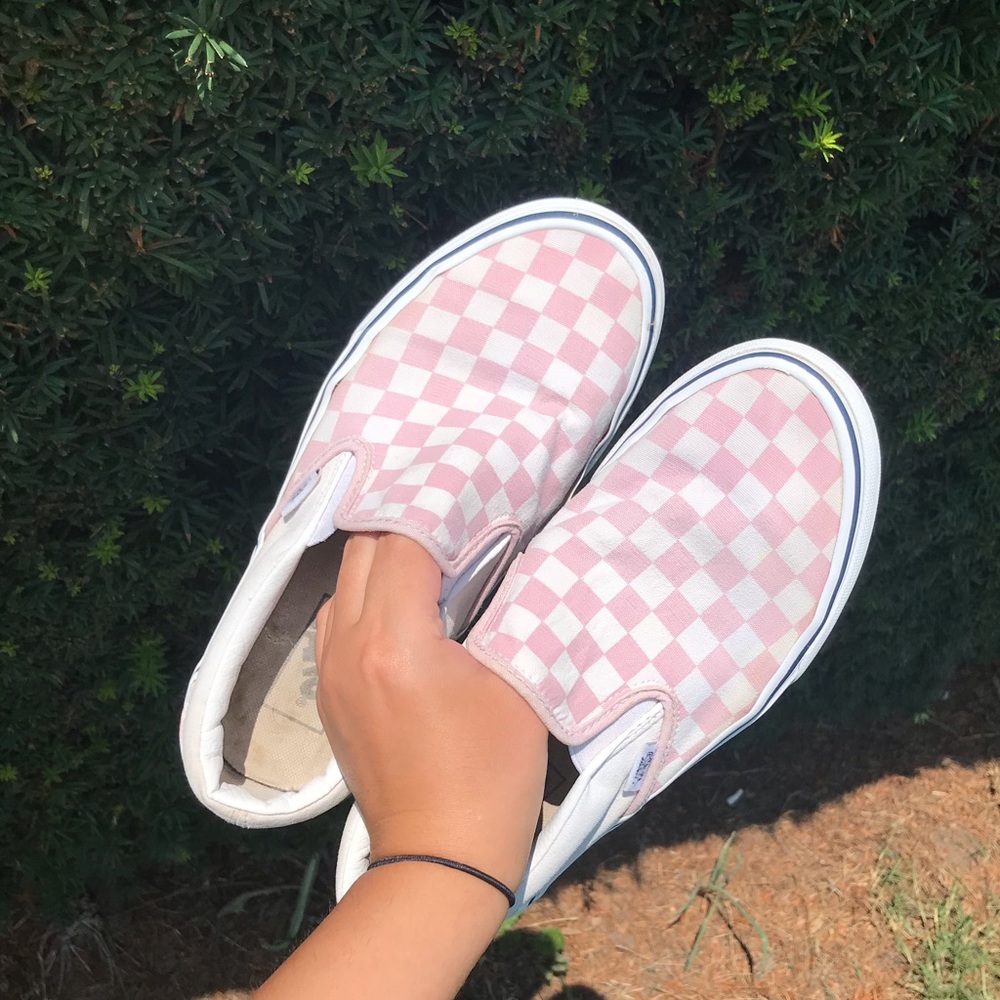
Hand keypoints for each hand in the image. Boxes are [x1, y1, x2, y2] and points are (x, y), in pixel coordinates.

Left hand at [314, 532, 547, 891]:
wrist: (440, 854)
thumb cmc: (492, 773)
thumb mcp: (517, 684)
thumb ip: (507, 612)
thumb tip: (504, 561)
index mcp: (396, 642)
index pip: (404, 541)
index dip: (438, 515)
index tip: (471, 507)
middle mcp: (348, 648)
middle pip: (363, 550)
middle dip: (407, 529)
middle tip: (452, 528)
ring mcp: (328, 673)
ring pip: (343, 582)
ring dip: (380, 563)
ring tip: (427, 565)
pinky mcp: (326, 695)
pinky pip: (335, 620)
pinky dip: (364, 599)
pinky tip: (399, 610)